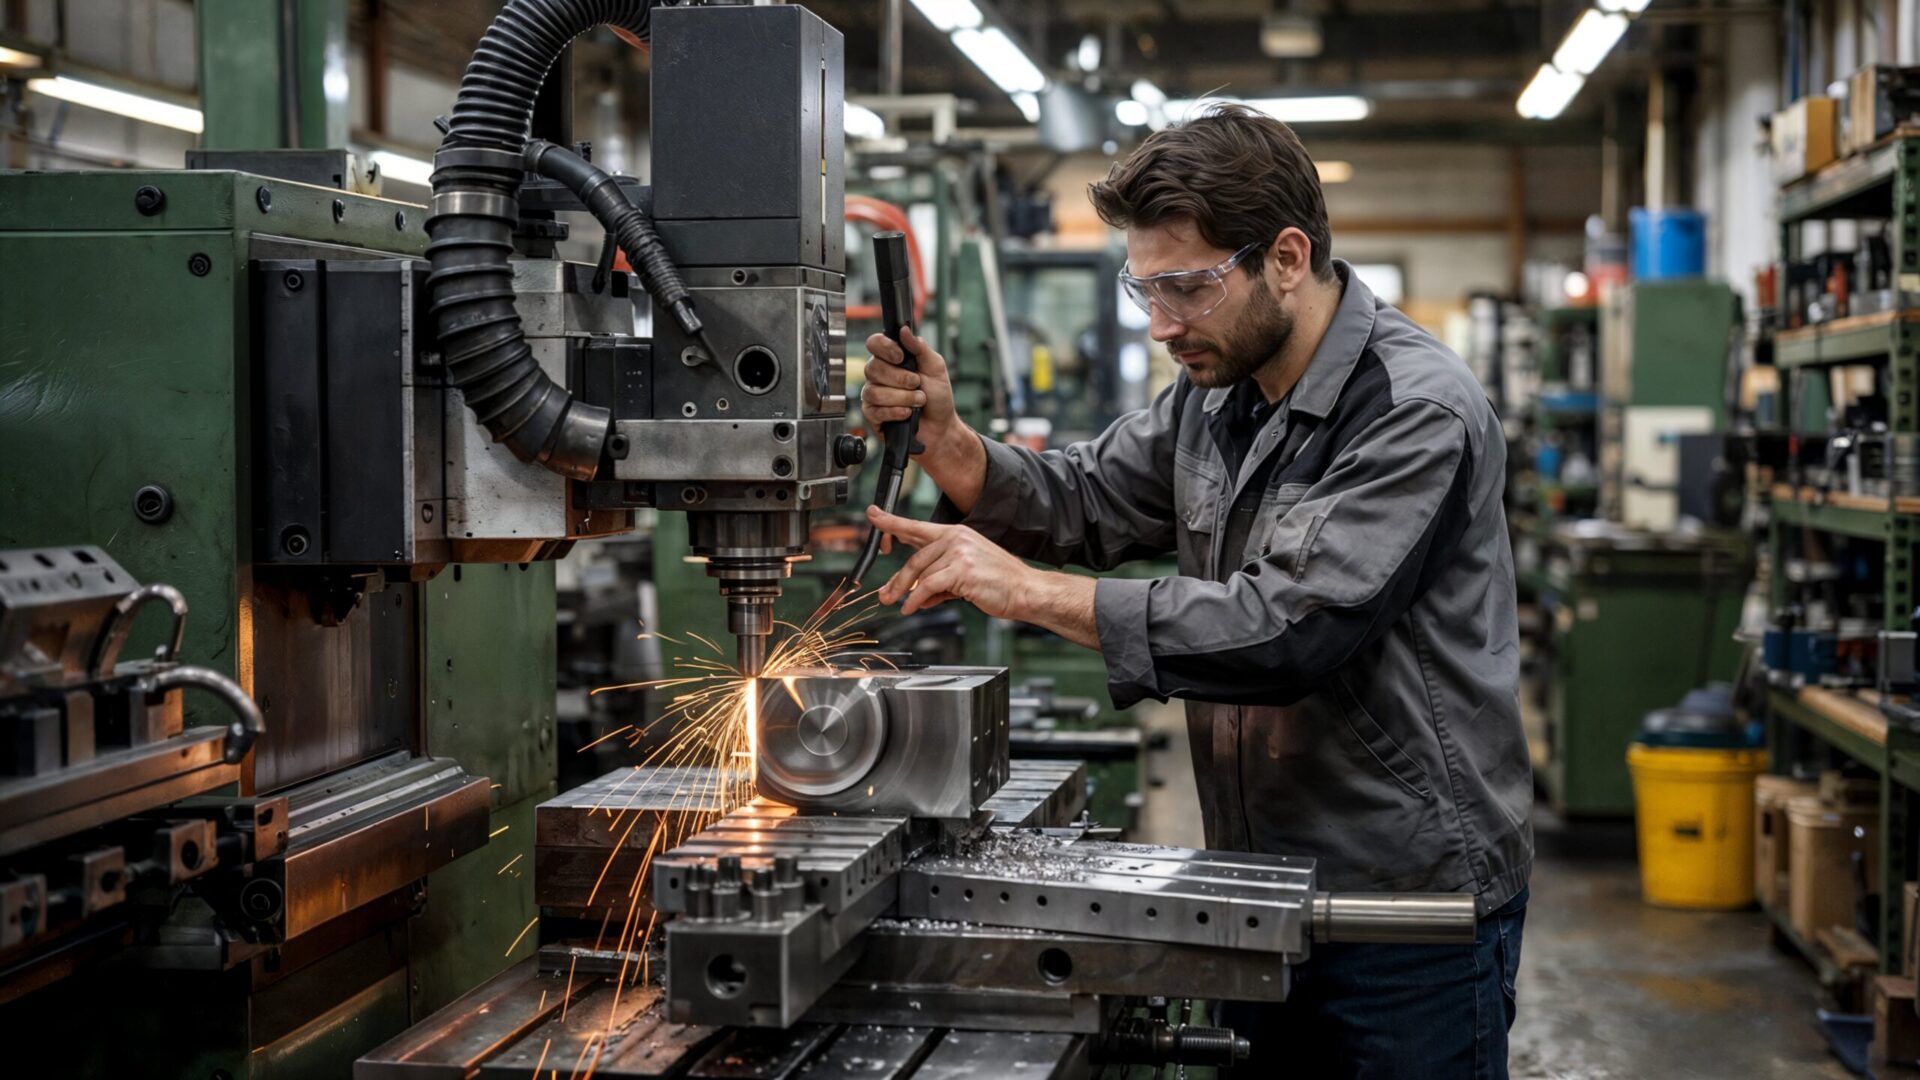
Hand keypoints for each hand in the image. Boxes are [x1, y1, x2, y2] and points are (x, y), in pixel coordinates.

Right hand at [861, 326, 961, 456]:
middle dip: (901, 379)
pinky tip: (907, 414)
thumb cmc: (938, 397)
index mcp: (891, 359)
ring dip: (902, 398)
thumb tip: (904, 330)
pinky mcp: (873, 415)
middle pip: (873, 368)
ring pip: (875, 391)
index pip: (874, 343)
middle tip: (918, 384)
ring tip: (918, 401)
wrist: (941, 427)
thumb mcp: (935, 367)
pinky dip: (896, 412)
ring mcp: (874, 395)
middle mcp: (879, 375)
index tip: (901, 357)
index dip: (885, 348)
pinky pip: (876, 410)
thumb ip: (920, 347)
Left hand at [868, 506, 1032, 617]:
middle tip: (884, 594)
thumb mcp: (964, 575)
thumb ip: (938, 579)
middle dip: (897, 580)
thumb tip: (916, 594)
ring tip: (902, 606)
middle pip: (915, 558)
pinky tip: (913, 608)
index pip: (917, 527)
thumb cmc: (998, 583)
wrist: (1024, 590)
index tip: (874, 515)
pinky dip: (917, 599)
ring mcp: (959, 552)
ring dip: (907, 593)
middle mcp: (956, 538)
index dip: (892, 522)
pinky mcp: (961, 570)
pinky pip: (928, 585)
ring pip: (920, 573)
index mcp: (956, 534)